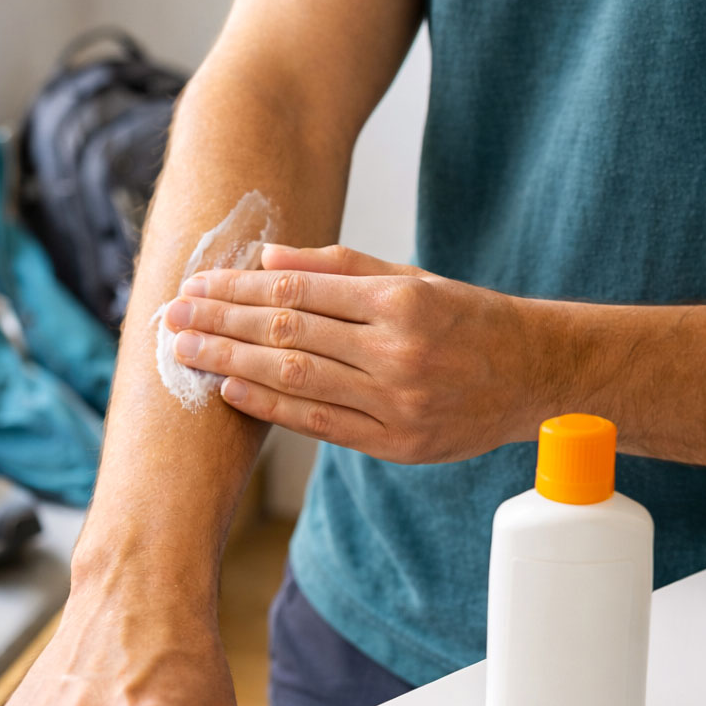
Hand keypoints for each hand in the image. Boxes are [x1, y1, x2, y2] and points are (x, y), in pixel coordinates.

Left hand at [164, 244, 538, 462]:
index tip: (196, 286)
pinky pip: (318, 424)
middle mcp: (397, 351)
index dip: (238, 290)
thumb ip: (338, 267)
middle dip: (220, 324)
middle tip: (172, 318)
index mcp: (400, 301)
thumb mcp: (411, 278)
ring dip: (230, 364)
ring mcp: (397, 402)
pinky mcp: (397, 444)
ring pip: (295, 378)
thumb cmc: (465, 320)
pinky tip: (229, 390)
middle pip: (286, 334)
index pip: (297, 292)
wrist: (534, 375)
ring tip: (185, 352)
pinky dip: (269, 407)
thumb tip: (266, 260)